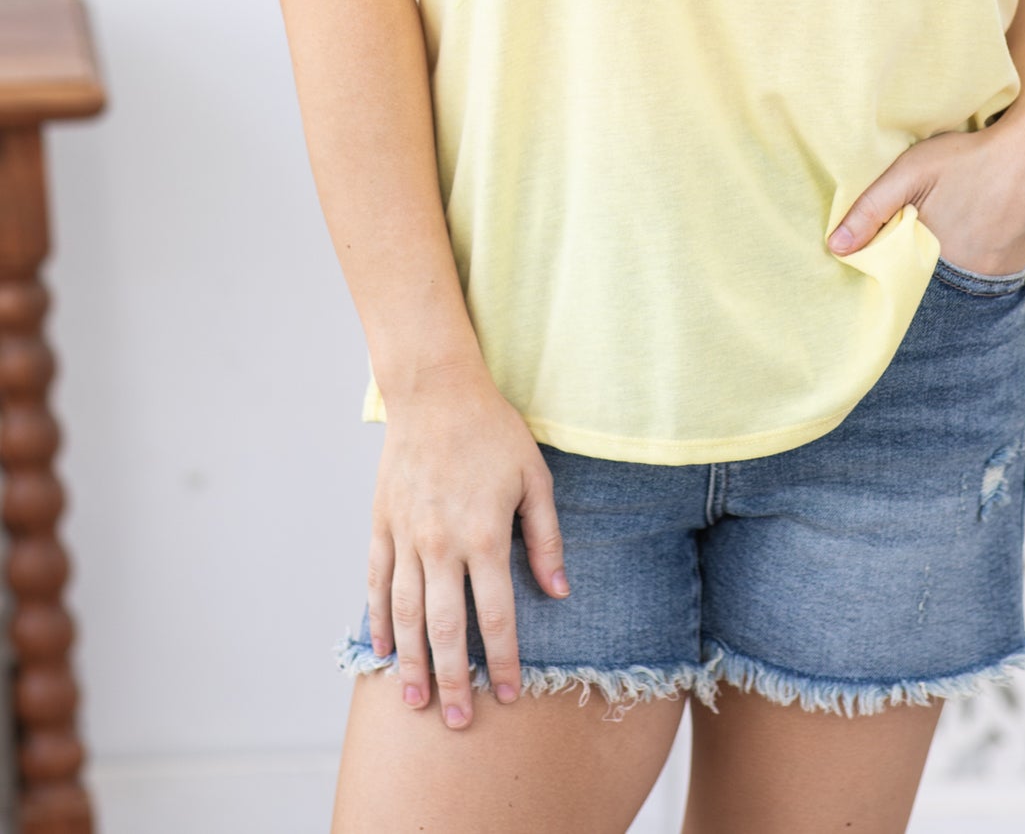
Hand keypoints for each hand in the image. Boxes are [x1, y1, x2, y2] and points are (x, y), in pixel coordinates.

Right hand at [367, 374, 569, 729]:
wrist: (435, 391)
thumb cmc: (493, 431)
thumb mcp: (534, 478)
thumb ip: (545, 538)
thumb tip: (559, 591)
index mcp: (484, 535)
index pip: (496, 616)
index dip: (504, 661)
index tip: (509, 695)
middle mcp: (441, 544)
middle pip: (447, 628)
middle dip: (454, 680)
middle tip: (457, 721)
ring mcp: (406, 536)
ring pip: (406, 614)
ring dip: (412, 662)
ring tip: (417, 701)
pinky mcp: (382, 524)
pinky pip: (376, 583)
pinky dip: (379, 621)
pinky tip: (384, 651)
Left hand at [826, 107, 1024, 274]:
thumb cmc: (971, 158)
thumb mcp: (912, 171)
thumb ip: (871, 208)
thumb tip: (834, 248)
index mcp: (936, 260)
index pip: (900, 286)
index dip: (887, 275)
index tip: (878, 261)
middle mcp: (968, 280)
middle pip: (929, 288)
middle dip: (914, 274)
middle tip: (911, 244)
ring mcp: (995, 278)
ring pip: (957, 285)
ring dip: (943, 271)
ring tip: (941, 237)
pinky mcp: (1014, 269)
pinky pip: (982, 278)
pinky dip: (970, 265)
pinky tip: (968, 235)